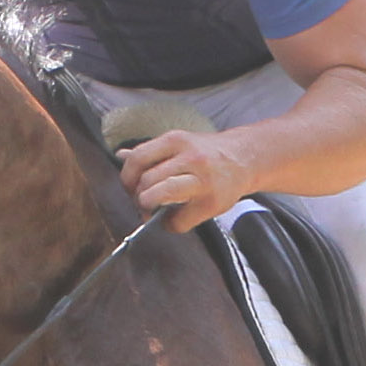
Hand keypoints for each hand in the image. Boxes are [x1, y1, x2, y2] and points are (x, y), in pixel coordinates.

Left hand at [118, 129, 254, 233]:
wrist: (244, 159)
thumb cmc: (207, 154)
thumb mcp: (179, 144)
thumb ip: (152, 152)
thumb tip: (121, 156)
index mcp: (176, 141)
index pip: (137, 160)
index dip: (127, 179)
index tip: (131, 188)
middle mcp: (189, 157)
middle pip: (147, 180)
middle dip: (139, 197)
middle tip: (143, 203)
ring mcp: (202, 179)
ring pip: (161, 194)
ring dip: (149, 208)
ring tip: (152, 210)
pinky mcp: (211, 202)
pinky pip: (180, 220)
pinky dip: (171, 225)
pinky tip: (174, 219)